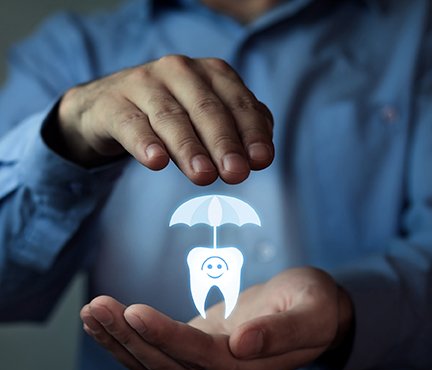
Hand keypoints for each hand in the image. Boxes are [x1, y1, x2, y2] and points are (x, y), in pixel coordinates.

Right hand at [53, 56, 273, 184]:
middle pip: (207, 109)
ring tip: (203, 175)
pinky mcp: (113, 103)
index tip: (261, 161)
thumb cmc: (171, 113)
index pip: (239, 104)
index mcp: (211, 73)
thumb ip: (238, 128)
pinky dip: (145, 142)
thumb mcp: (207, 116)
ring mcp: (143, 84)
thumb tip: (261, 154)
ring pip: (171, 117)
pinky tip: (155, 161)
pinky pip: (131, 123)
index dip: (252, 132)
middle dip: (224, 143)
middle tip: (236, 173)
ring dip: (189, 148)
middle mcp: (179, 71)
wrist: (110, 105)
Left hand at [80, 268, 352, 369]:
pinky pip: (158, 353)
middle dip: (127, 337)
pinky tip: (108, 322)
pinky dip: (129, 340)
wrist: (313, 311)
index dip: (164, 338)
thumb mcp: (311, 311)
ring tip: (91, 312)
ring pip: (154, 364)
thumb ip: (281, 332)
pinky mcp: (199, 351)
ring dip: (119, 341)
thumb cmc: (315, 305)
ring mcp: (208, 369)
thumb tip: (244, 344)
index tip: (133, 312)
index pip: (198, 357)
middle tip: (97, 306)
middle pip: (166, 365)